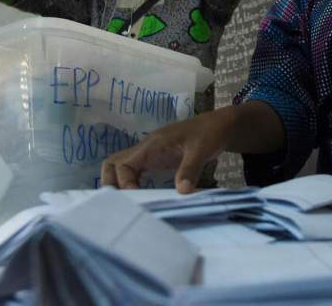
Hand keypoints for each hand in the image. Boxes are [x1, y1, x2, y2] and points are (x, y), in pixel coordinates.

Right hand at [101, 110, 230, 192]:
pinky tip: (141, 198)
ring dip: (119, 184)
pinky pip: (135, 171)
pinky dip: (131, 183)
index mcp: (152, 146)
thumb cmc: (210, 134)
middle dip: (111, 183)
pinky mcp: (156, 160)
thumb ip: (190, 169)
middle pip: (112, 163)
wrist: (220, 126)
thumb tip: (182, 192)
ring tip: (128, 205)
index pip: (123, 164)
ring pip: (121, 166)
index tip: (137, 199)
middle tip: (122, 204)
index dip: (124, 183)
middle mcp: (145, 149)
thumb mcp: (202, 151)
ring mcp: (149, 154)